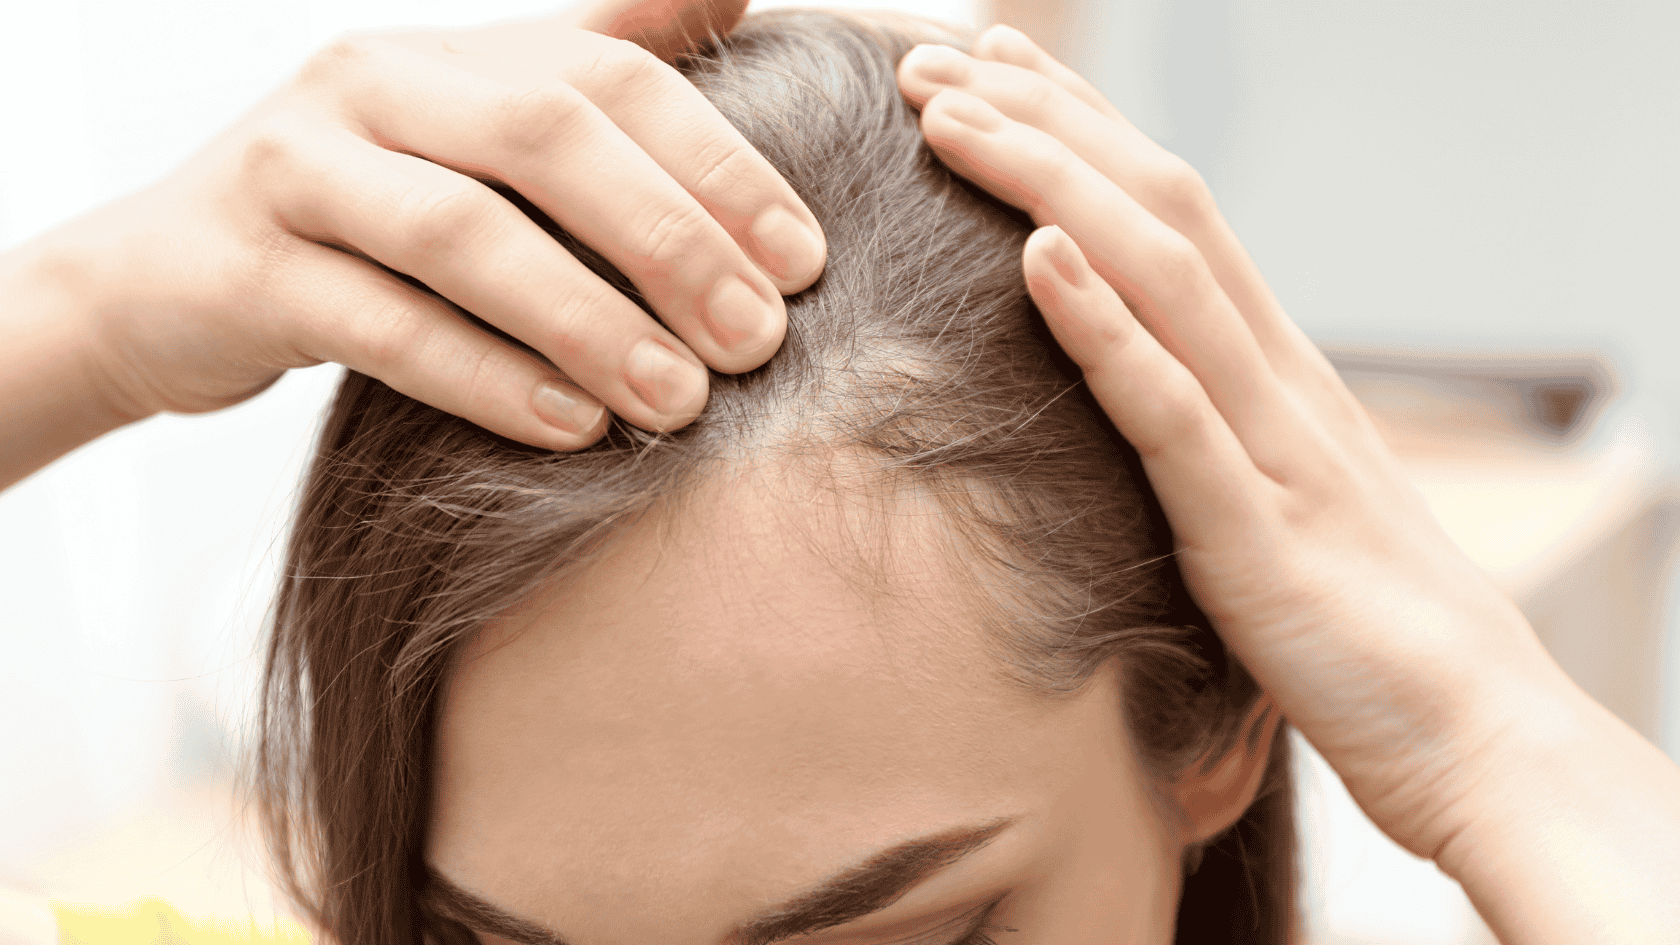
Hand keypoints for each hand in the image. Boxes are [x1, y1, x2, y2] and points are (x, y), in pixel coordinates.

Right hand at [48, 0, 823, 450]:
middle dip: (670, 241)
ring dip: (588, 320)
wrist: (163, 284)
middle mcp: (372, 86)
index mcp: (451, 52)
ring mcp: (296, 171)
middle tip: (758, 340)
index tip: (807, 260)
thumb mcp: (472, 132)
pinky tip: (569, 427)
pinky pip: (379, 324)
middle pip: (547, 138)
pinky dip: (485, 377)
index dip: (720, 165)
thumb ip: (593, 66)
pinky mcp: (245, 271)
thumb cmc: (361, 215)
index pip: (613, 77)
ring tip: (681, 400)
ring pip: (462, 235)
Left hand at [898, 28, 1565, 861]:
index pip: (1165, 211)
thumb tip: (1131, 380)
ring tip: (952, 116)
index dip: (1074, 131)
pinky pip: (1172, 409)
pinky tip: (1039, 258)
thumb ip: (1209, 426)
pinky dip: (1104, 328)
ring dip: (1049, 184)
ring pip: (1158, 276)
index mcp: (1271, 366)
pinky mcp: (1257, 532)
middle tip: (935, 56)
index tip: (986, 72)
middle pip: (1154, 206)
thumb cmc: (1359, 621)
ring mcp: (1269, 444)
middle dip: (1040, 121)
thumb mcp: (1272, 494)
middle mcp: (1274, 376)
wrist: (1473, 727)